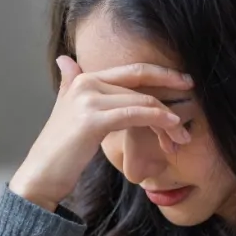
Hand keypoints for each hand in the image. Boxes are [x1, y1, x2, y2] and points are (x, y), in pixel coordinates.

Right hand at [8, 57, 193, 211]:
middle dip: (169, 92)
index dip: (160, 73)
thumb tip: (65, 60)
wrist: (41, 175)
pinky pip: (135, 114)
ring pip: (141, 100)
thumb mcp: (65, 111)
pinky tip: (171, 126)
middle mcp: (86, 82)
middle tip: (193, 99)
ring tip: (182, 134)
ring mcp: (88, 99)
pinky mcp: (92, 120)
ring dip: (167, 117)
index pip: (131, 70)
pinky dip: (157, 118)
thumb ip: (70, 84)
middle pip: (140, 82)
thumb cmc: (60, 150)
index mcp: (84, 79)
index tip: (183, 81)